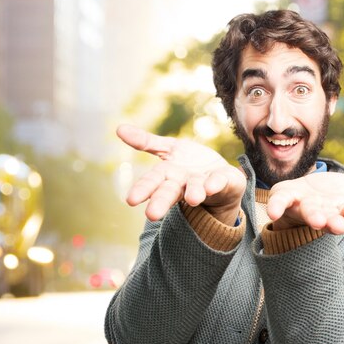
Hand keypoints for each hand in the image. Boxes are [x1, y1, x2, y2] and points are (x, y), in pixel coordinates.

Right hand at [117, 124, 246, 222]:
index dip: (142, 189)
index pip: (153, 181)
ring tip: (193, 198)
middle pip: (170, 191)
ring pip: (196, 189)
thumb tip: (118, 128)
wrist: (223, 177)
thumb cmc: (191, 166)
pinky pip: (220, 182)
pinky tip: (212, 185)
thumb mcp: (169, 149)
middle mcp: (184, 183)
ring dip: (194, 192)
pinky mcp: (224, 181)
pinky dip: (216, 184)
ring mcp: (204, 184)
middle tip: (151, 215)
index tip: (131, 200)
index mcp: (169, 175)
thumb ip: (146, 142)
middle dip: (161, 201)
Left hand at [266, 173, 343, 233]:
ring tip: (317, 221)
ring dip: (313, 218)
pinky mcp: (286, 198)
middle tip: (337, 227)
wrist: (303, 191)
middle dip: (333, 223)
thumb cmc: (332, 194)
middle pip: (329, 221)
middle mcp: (323, 214)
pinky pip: (280, 204)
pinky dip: (276, 208)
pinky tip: (272, 213)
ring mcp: (303, 207)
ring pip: (309, 214)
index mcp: (341, 213)